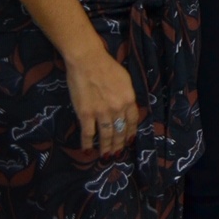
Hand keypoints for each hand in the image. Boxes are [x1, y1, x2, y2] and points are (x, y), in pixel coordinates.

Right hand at [64, 40, 140, 157]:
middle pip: (120, 131)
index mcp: (129, 99)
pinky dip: (87, 144)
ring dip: (106, 148)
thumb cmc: (107, 67)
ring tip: (106, 156)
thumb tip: (127, 110)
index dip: (130, 133)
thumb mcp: (125, 81)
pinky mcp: (85, 114)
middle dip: (118, 144)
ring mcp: (101, 113)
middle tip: (117, 154)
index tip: (129, 141)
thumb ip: (127, 97)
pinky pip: (88, 133)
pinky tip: (88, 151)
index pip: (132, 121)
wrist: (88, 61)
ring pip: (105, 135)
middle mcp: (117, 109)